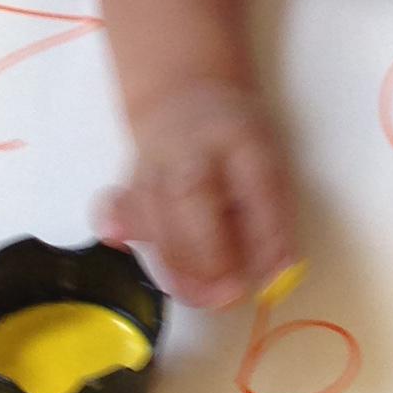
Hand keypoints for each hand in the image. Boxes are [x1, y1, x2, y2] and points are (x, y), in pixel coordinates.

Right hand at [99, 79, 295, 312]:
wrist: (184, 97)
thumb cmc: (237, 144)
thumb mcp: (271, 167)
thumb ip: (271, 220)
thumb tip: (273, 277)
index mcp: (241, 138)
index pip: (257, 182)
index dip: (266, 233)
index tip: (275, 275)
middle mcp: (192, 146)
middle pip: (191, 194)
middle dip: (209, 256)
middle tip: (229, 295)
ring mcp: (152, 162)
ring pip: (152, 212)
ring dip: (177, 266)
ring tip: (202, 295)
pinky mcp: (127, 181)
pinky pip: (117, 207)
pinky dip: (119, 230)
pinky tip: (125, 245)